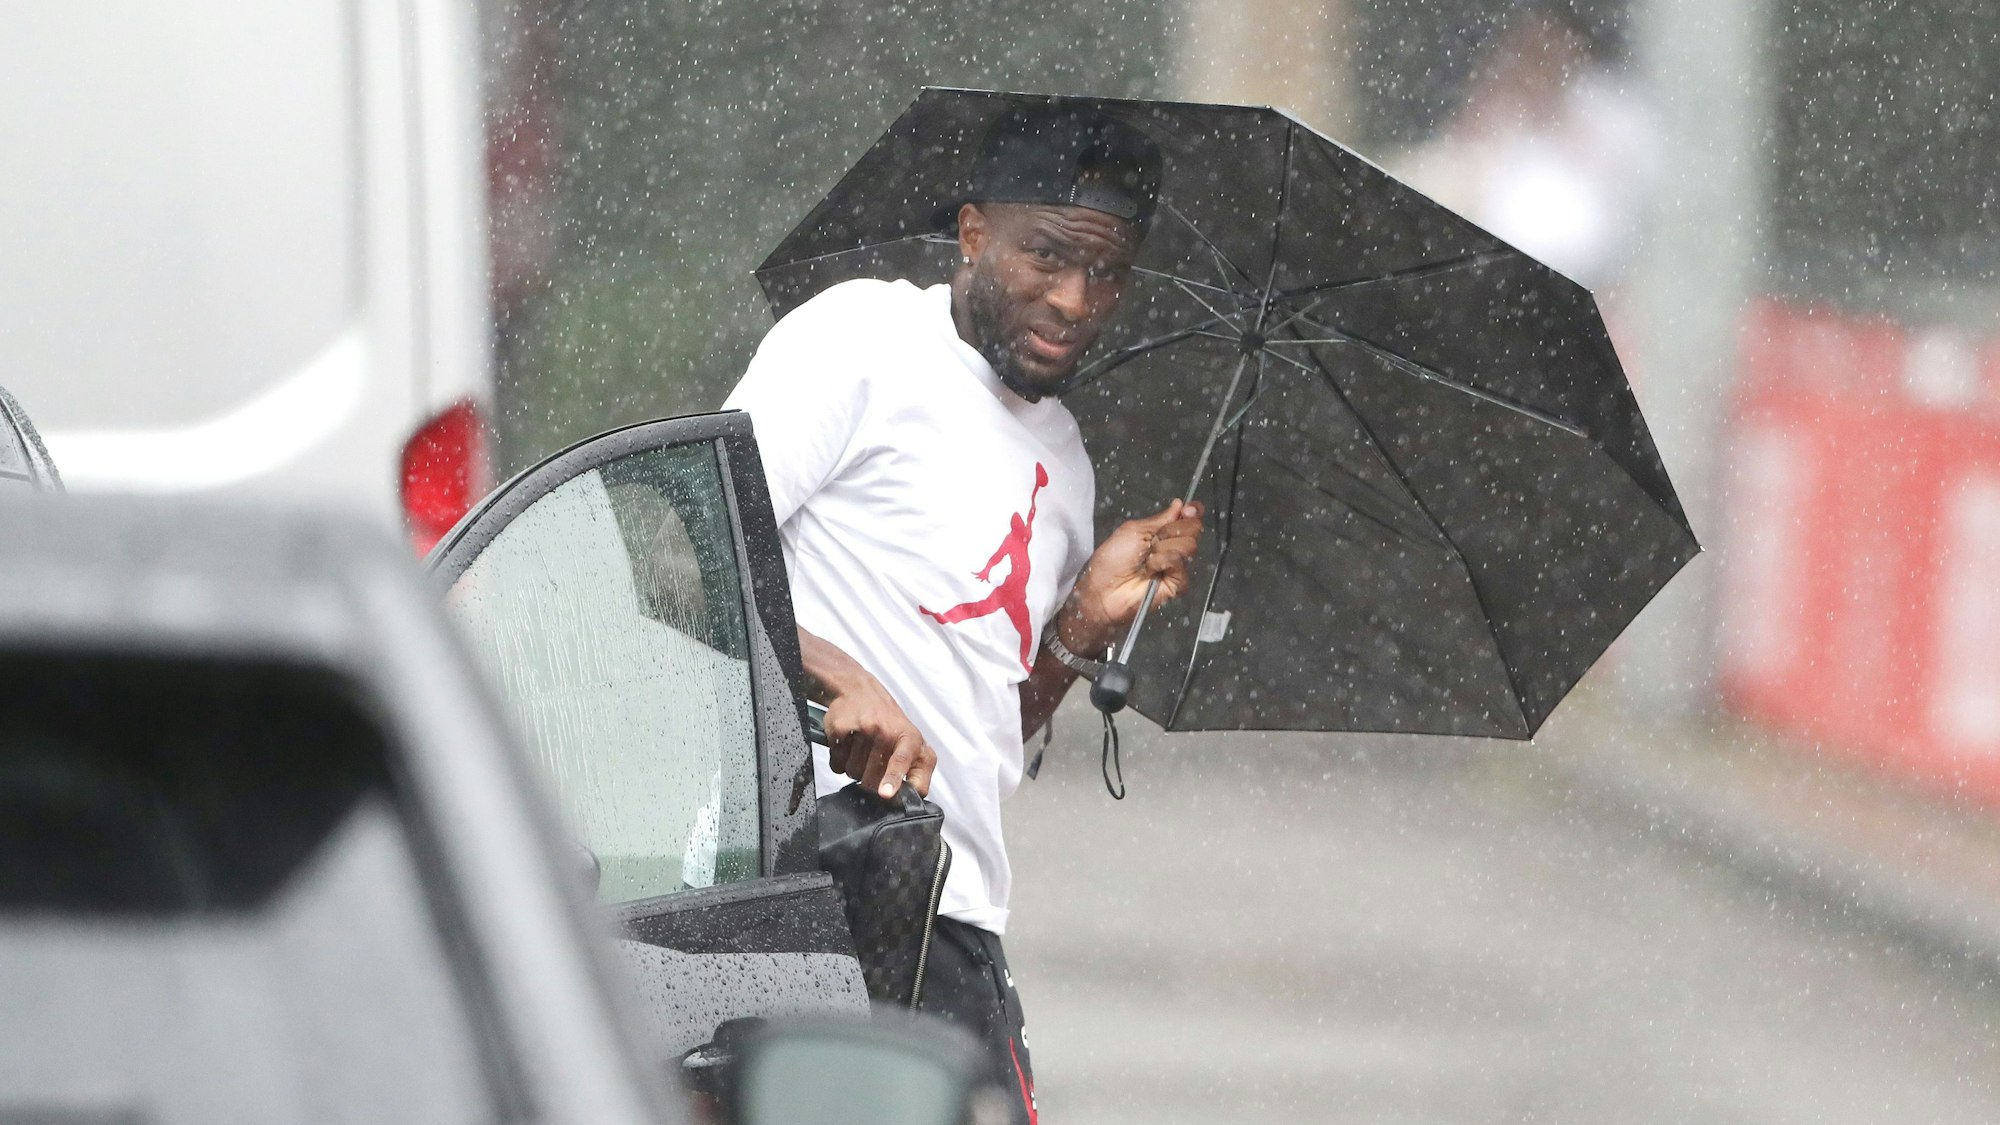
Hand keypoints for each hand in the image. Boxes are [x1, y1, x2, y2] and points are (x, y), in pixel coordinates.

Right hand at [799, 629, 937, 797]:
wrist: (857, 689)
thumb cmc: (887, 722)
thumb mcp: (912, 742)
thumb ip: (916, 771)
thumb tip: (912, 799)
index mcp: (911, 739)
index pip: (902, 763)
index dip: (893, 782)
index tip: (885, 794)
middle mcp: (888, 732)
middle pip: (872, 780)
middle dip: (870, 781)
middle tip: (873, 762)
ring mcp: (864, 729)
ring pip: (853, 774)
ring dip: (854, 769)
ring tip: (861, 747)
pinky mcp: (841, 728)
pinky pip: (837, 764)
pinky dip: (839, 760)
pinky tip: (847, 744)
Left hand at [1066, 499, 1206, 645]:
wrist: (1104, 588)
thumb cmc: (1113, 559)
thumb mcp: (1135, 530)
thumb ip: (1161, 518)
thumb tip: (1180, 504)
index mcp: (1164, 532)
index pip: (1190, 518)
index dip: (1194, 511)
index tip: (1188, 509)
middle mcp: (1174, 547)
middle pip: (1194, 529)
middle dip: (1171, 530)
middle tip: (1152, 541)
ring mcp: (1177, 566)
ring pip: (1188, 544)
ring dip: (1163, 548)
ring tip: (1147, 560)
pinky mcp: (1178, 583)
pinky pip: (1179, 562)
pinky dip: (1162, 562)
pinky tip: (1151, 571)